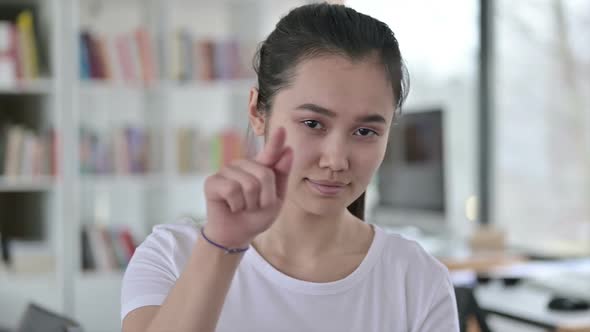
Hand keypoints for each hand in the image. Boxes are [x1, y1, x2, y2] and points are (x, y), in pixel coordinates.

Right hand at [203, 127, 292, 247]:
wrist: (236, 235)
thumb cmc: (255, 216)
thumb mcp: (275, 199)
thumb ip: (281, 176)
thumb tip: (288, 150)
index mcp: (260, 167)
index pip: (270, 152)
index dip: (276, 142)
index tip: (283, 129)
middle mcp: (242, 164)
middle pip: (265, 175)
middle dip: (264, 199)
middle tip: (255, 206)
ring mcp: (226, 171)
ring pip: (249, 184)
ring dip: (250, 204)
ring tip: (243, 207)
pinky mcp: (212, 181)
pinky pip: (232, 190)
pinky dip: (236, 205)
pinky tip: (231, 207)